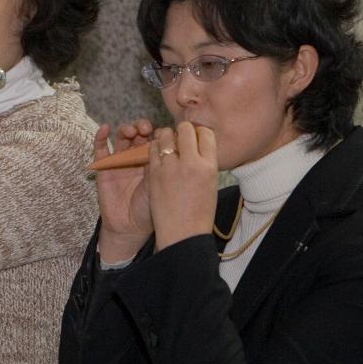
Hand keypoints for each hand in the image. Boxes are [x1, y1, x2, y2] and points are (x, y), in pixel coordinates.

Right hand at [93, 119, 153, 261]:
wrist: (131, 228)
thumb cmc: (151, 210)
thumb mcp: (161, 185)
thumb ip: (164, 165)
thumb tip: (173, 141)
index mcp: (153, 161)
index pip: (154, 138)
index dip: (157, 131)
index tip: (163, 131)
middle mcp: (137, 159)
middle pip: (138, 135)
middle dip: (142, 127)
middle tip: (146, 129)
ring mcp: (120, 162)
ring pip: (122, 138)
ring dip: (126, 129)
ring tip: (131, 131)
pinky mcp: (104, 168)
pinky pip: (100, 149)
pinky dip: (101, 137)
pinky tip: (105, 128)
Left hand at [146, 122, 217, 250]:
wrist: (182, 233)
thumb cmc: (199, 212)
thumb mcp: (210, 184)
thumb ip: (204, 163)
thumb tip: (197, 147)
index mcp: (209, 165)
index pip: (206, 134)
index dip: (199, 133)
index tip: (195, 138)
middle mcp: (190, 162)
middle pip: (185, 129)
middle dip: (182, 130)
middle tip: (179, 138)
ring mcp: (170, 167)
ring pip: (165, 135)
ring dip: (166, 136)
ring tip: (166, 145)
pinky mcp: (153, 173)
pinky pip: (152, 150)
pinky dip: (154, 148)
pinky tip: (156, 155)